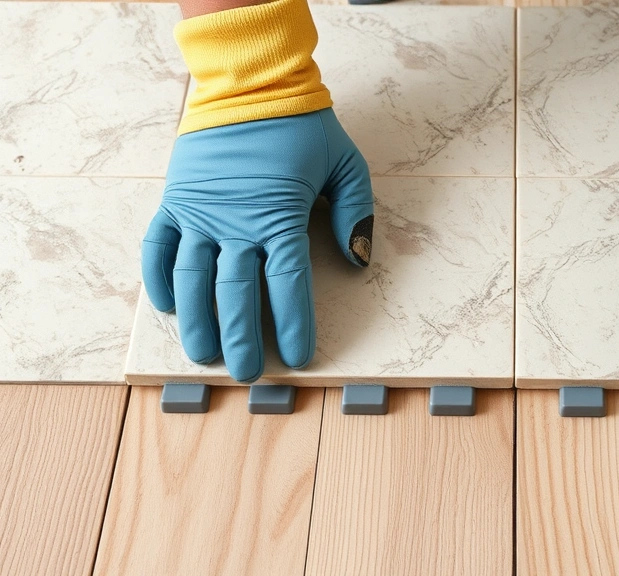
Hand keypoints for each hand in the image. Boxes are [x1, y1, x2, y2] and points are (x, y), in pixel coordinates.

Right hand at [141, 109, 373, 381]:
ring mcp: (200, 213)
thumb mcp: (346, 164)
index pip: (287, 285)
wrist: (251, 82)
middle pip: (236, 295)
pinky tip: (167, 305)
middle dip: (243, 340)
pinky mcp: (176, 200)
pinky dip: (158, 277)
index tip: (298, 358)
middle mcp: (235, 222)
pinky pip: (158, 246)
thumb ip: (355, 213)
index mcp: (279, 216)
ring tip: (204, 354)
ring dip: (198, 322)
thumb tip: (358, 262)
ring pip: (193, 279)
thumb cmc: (303, 126)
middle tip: (247, 374)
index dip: (293, 326)